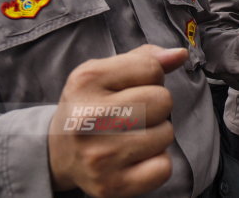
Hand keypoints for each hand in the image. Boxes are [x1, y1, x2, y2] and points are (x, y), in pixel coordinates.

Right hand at [48, 45, 187, 197]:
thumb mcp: (106, 72)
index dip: (152, 76)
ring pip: (166, 133)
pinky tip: (135, 156)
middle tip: (133, 113)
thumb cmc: (90, 105)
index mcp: (86, 80)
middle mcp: (89, 117)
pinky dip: (157, 162)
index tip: (133, 87)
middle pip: (163, 101)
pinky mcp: (111, 184)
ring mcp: (99, 155)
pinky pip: (163, 167)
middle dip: (156, 104)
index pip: (152, 68)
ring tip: (131, 134)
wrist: (58, 151)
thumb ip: (145, 58)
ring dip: (157, 133)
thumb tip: (180, 54)